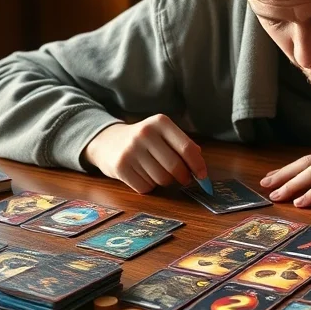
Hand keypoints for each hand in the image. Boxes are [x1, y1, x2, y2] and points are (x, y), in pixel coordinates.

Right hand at [84, 114, 206, 193]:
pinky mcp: (120, 167)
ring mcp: (131, 150)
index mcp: (160, 122)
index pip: (186, 148)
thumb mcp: (163, 134)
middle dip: (184, 177)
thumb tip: (200, 167)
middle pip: (175, 167)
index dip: (198, 165)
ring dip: (164, 181)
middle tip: (184, 179)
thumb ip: (183, 146)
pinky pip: (146, 187)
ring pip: (161, 179)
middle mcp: (145, 133)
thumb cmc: (144, 141)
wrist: (107, 141)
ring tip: (157, 171)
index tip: (202, 176)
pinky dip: (148, 186)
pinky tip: (142, 175)